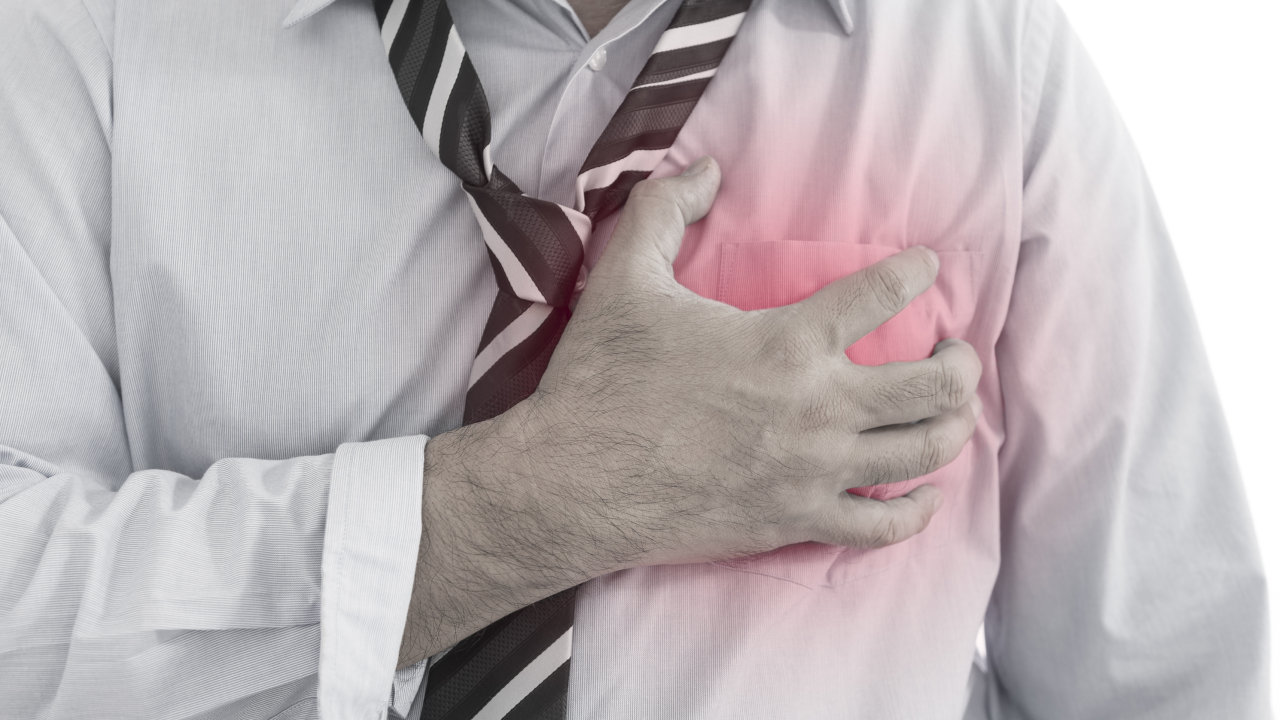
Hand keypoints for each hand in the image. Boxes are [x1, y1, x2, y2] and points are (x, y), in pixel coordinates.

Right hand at [401, 155, 983, 665]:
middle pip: (932, 387)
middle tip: (953, 351)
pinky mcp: (795, 522)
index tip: (928, 267)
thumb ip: (667, 210)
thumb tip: (707, 168)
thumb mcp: (625, 277)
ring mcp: (812, 472)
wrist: (571, 481)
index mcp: (785, 341)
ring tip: (950, 411)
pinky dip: (915, 510)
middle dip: (959, 364)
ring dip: (951, 426)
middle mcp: (816, 408)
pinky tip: (924, 493)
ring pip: (922, 453)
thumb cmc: (601, 379)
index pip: (882, 296)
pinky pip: (882, 527)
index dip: (917, 273)